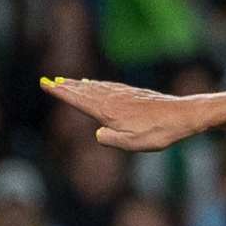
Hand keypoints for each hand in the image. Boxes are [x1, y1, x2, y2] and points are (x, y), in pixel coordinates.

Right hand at [40, 77, 206, 151]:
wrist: (181, 115)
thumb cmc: (157, 133)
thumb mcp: (131, 143)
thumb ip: (110, 139)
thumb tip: (98, 134)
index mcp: (107, 111)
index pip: (78, 100)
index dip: (60, 93)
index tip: (45, 84)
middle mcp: (112, 99)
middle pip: (83, 91)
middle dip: (66, 87)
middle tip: (49, 81)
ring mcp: (123, 94)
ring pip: (96, 87)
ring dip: (79, 84)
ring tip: (67, 81)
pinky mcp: (133, 93)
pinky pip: (109, 86)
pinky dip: (98, 84)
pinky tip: (96, 84)